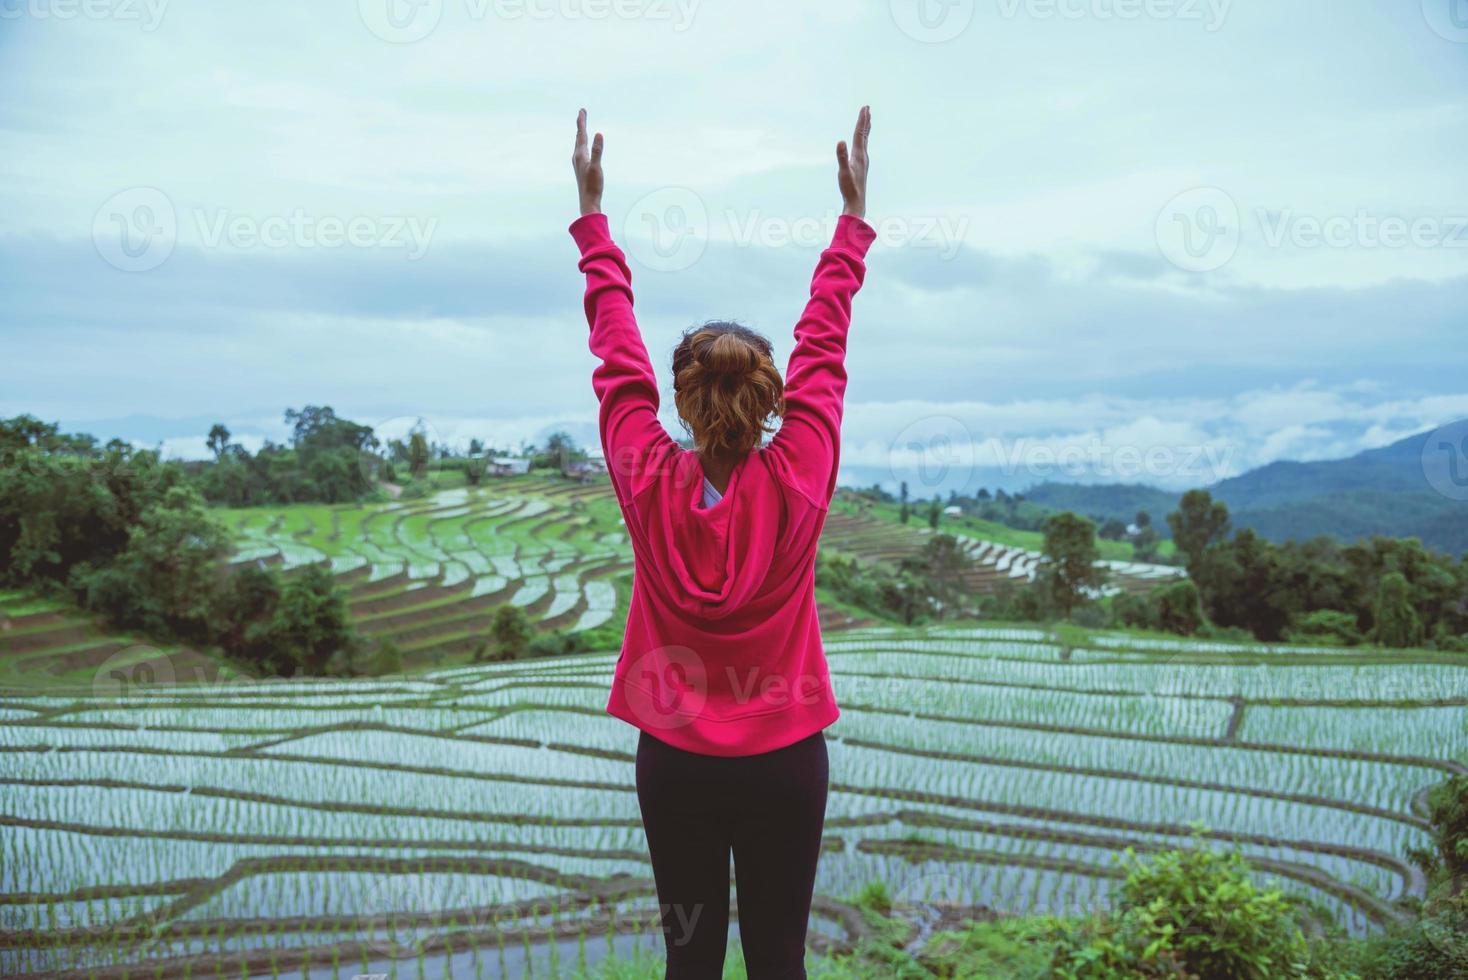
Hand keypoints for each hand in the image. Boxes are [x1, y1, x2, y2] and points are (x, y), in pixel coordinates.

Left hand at [572, 108, 603, 216]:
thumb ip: (597, 150)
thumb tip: (599, 134)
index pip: (581, 134)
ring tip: (582, 127)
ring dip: (581, 134)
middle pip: (578, 137)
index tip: (582, 111)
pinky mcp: (581, 168)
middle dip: (581, 125)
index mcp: (580, 155)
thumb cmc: (593, 186)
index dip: (582, 122)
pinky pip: (581, 151)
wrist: (588, 201)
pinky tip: (583, 148)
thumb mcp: (597, 167)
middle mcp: (577, 157)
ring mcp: (578, 163)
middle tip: (582, 113)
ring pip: (578, 144)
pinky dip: (582, 144)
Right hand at [836, 105, 870, 219]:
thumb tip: (840, 141)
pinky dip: (863, 140)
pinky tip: (862, 142)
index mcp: (859, 155)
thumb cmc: (849, 188)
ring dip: (865, 129)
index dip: (862, 120)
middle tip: (867, 108)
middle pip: (865, 134)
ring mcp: (863, 161)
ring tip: (867, 121)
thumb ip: (841, 156)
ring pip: (865, 141)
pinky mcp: (861, 166)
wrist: (857, 202)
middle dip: (865, 121)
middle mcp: (863, 156)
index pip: (860, 133)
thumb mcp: (843, 172)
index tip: (865, 108)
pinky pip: (863, 148)